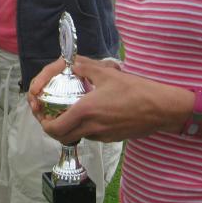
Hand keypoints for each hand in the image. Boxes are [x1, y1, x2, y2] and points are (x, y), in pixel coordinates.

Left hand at [30, 56, 191, 143]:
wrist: (160, 108)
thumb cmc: (135, 90)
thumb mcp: (107, 73)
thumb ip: (85, 67)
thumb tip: (72, 63)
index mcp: (85, 112)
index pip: (54, 128)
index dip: (43, 123)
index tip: (41, 111)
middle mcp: (91, 128)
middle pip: (61, 136)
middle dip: (51, 126)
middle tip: (50, 113)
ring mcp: (102, 136)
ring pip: (76, 135)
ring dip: (68, 127)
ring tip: (68, 110)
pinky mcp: (112, 138)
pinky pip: (91, 135)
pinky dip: (83, 127)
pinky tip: (89, 112)